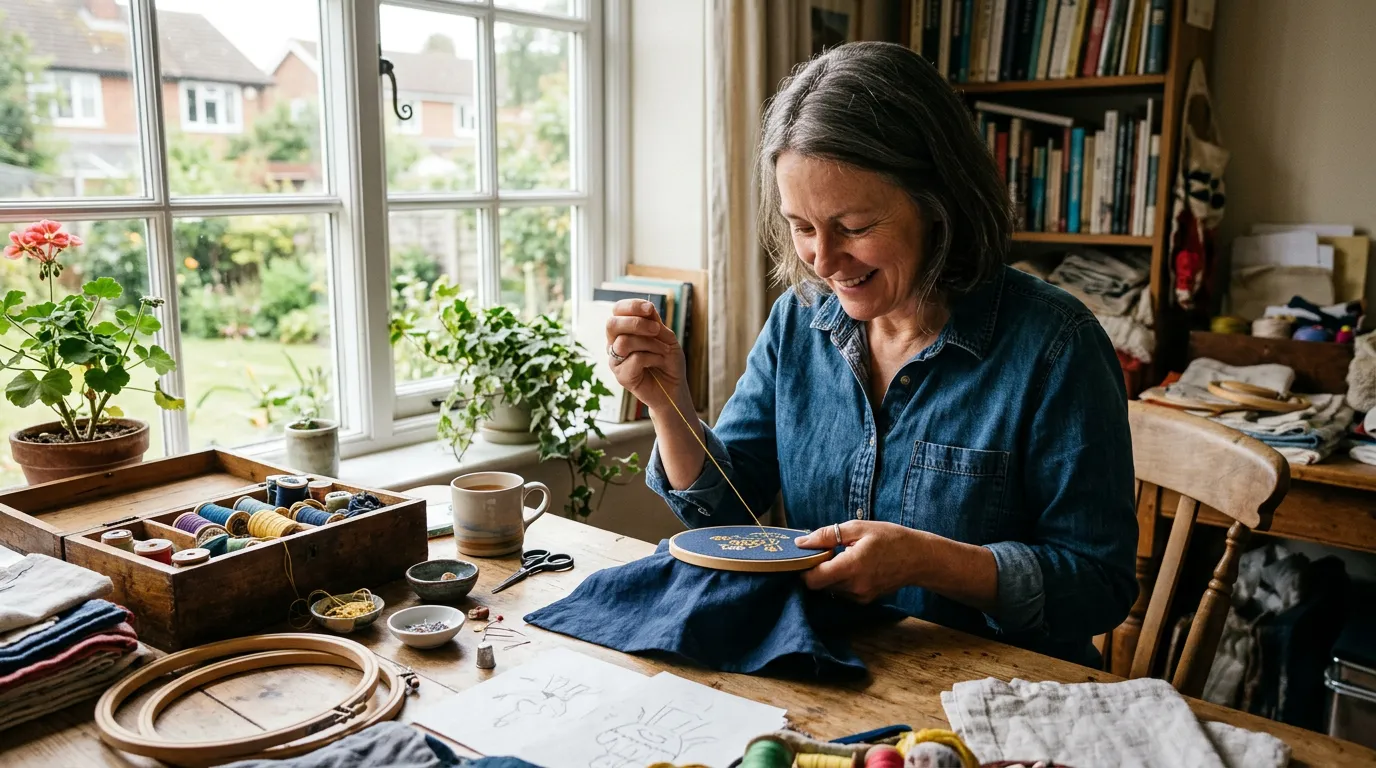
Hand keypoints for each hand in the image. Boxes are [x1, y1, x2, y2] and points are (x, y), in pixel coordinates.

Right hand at [604, 299, 687, 409]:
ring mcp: (616, 360)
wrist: (674, 387)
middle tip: (656, 330)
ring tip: (663, 350)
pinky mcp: (621, 376)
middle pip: (612, 324)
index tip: (649, 308)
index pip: (617, 310)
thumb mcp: (666, 336)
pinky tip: (659, 362)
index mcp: (624, 330)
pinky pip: (634, 359)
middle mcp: (615, 343)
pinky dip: (653, 357)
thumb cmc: (669, 361)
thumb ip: (654, 322)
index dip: (631, 305)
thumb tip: (646, 306)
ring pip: (623, 342)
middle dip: (637, 323)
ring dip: (649, 343)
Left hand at [794, 521, 928, 603]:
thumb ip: (826, 536)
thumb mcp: (858, 528)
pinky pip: (843, 593)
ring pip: (830, 589)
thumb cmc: (890, 538)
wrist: (918, 558)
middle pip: (819, 585)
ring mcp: (860, 597)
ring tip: (843, 557)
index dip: (804, 568)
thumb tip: (801, 542)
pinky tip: (853, 567)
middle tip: (825, 552)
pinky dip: (841, 581)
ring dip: (829, 575)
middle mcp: (854, 587)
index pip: (812, 579)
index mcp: (851, 567)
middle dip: (816, 570)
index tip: (807, 555)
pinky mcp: (865, 600)